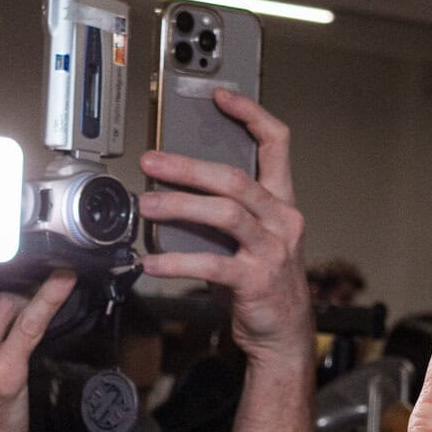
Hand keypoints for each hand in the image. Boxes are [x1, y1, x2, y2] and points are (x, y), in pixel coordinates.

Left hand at [138, 91, 311, 367]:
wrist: (284, 334)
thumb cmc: (263, 283)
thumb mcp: (251, 238)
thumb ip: (225, 212)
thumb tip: (174, 190)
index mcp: (281, 202)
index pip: (276, 143)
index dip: (250, 115)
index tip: (220, 97)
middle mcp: (281, 220)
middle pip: (235, 178)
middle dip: (189, 166)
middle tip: (152, 161)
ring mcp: (273, 250)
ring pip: (225, 213)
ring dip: (180, 206)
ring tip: (147, 205)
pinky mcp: (257, 281)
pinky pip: (212, 263)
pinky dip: (177, 261)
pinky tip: (153, 263)